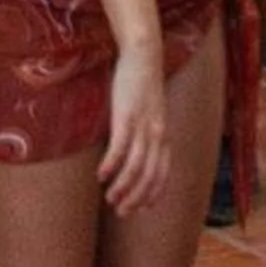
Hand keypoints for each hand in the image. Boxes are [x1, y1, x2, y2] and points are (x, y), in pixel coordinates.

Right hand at [97, 45, 168, 217]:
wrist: (144, 55)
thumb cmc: (142, 84)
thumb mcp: (149, 112)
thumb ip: (145, 132)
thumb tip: (134, 148)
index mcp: (164, 135)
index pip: (162, 174)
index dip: (151, 195)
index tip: (139, 210)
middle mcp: (157, 134)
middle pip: (149, 176)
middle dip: (136, 198)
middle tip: (120, 211)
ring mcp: (143, 126)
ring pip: (136, 166)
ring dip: (123, 187)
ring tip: (110, 199)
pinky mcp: (127, 115)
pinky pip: (121, 147)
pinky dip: (112, 164)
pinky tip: (101, 176)